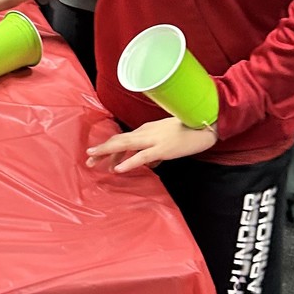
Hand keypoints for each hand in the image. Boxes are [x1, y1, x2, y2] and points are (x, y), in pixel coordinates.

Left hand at [85, 116, 217, 173]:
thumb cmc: (187, 132)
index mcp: (146, 130)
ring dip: (107, 152)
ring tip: (93, 161)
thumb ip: (155, 151)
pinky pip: (141, 156)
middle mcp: (146, 132)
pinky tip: (117, 169)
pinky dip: (128, 162)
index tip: (96, 155)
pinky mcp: (163, 148)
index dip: (108, 147)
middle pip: (119, 140)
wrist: (205, 124)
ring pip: (125, 145)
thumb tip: (148, 163)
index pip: (123, 139)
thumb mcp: (167, 140)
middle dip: (102, 149)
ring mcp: (154, 139)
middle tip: (88, 159)